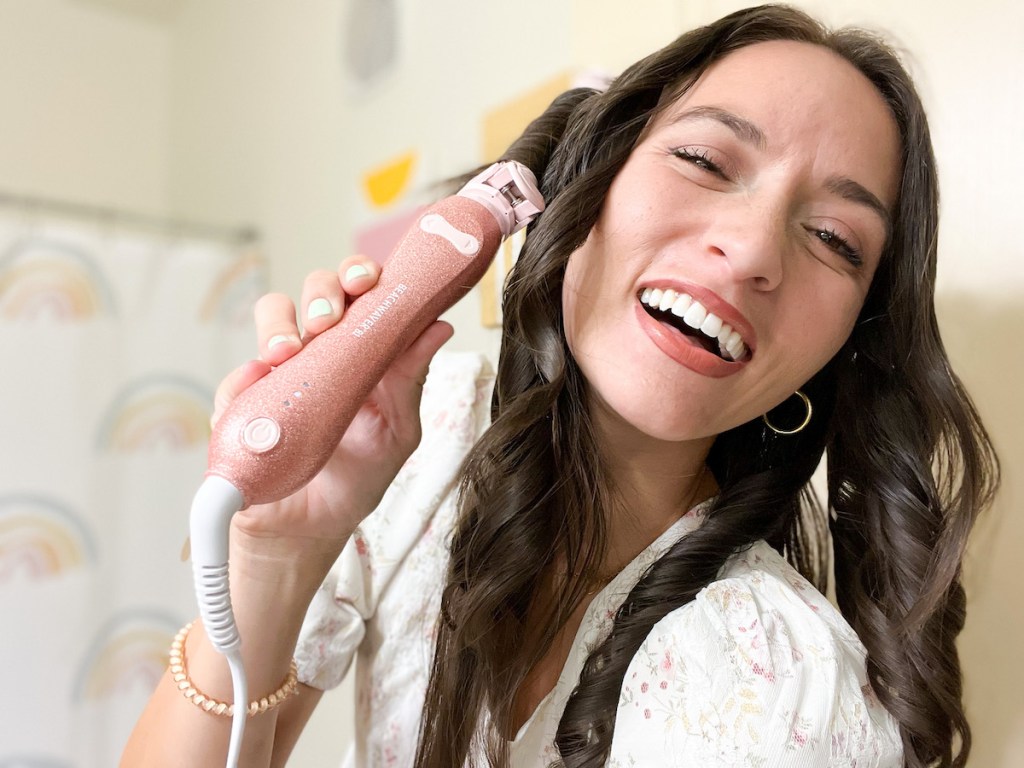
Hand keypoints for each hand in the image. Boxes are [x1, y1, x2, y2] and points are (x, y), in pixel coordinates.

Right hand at [211, 255, 452, 561]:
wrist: (314, 530)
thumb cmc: (359, 476)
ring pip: (271, 316)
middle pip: (316, 292)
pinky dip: (245, 380)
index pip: (361, 296)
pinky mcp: (241, 403)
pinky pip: (236, 379)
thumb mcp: (397, 430)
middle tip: (329, 318)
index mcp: (362, 351)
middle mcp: (320, 351)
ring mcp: (278, 372)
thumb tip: (439, 327)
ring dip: (279, 325)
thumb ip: (411, 379)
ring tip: (287, 353)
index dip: (363, 277)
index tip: (370, 281)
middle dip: (322, 292)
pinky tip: (258, 391)